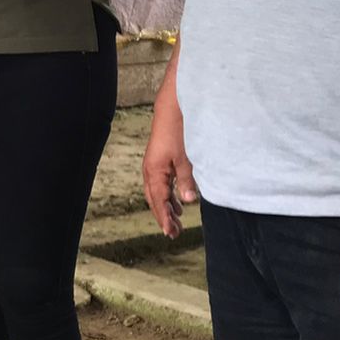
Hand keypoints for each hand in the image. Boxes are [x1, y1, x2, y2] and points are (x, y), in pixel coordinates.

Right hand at [142, 93, 197, 237]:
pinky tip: (178, 199)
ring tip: (177, 220)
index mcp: (154, 171)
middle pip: (155, 199)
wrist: (173, 106)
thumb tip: (189, 201)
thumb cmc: (178, 130)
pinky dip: (169, 194)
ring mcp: (154, 164)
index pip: (158, 201)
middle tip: (173, 233)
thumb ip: (187, 179)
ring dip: (166, 206)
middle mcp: (151, 169)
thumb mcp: (186, 157)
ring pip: (158, 191)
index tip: (170, 233)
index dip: (164, 218)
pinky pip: (162, 182)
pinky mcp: (161, 158)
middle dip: (163, 216)